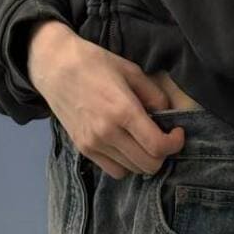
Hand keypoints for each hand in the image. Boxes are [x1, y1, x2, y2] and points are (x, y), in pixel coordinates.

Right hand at [29, 30, 185, 180]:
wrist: (55, 67)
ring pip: (132, 170)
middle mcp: (108, 133)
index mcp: (123, 110)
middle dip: (163, 154)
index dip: (175, 144)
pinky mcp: (83, 149)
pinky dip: (126, 164)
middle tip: (163, 138)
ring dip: (144, 159)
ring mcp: (94, 144)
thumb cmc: (95, 63)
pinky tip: (126, 146)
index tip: (178, 133)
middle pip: (148, 165)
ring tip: (143, 140)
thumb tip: (168, 113)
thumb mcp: (130, 70)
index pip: (158, 146)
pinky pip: (114, 171)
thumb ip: (153, 94)